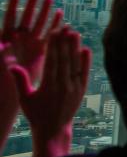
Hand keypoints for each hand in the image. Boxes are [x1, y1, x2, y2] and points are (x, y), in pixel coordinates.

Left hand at [2, 0, 62, 86]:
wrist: (12, 95)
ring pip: (38, 23)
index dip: (14, 2)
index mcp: (7, 39)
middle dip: (32, 1)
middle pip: (26, 16)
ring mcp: (30, 43)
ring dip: (44, 11)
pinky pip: (48, 34)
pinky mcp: (41, 50)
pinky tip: (60, 15)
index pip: (11, 17)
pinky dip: (53, 25)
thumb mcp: (0, 65)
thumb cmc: (3, 81)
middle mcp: (19, 39)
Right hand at [14, 27, 88, 156]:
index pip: (51, 62)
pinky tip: (85, 49)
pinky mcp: (82, 91)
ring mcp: (75, 88)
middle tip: (64, 27)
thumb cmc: (36, 114)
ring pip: (76, 64)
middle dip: (64, 42)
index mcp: (49, 87)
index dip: (52, 46)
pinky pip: (85, 73)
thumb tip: (12, 65)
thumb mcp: (25, 98)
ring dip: (75, 48)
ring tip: (75, 33)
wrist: (53, 129)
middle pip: (65, 60)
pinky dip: (86, 61)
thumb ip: (21, 81)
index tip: (52, 32)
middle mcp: (64, 86)